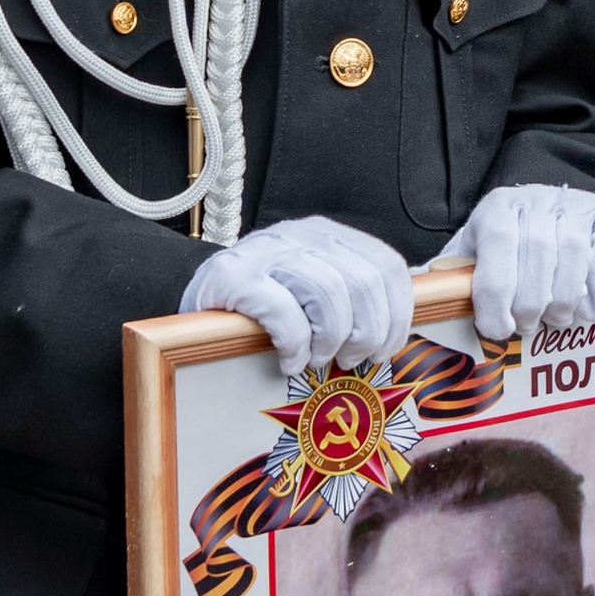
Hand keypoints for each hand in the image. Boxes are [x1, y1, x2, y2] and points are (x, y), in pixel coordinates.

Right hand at [181, 217, 413, 375]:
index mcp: (328, 235)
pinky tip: (289, 361)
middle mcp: (301, 234)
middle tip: (350, 361)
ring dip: (331, 339)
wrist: (195, 304)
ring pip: (329, 292)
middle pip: (365, 281)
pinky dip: (294, 344)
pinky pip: (283, 309)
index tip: (386, 350)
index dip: (396, 314)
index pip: (387, 265)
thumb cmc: (262, 310)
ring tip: (317, 361)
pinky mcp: (233, 276)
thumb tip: (400, 326)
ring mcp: (266, 251)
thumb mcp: (313, 293)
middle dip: (367, 333)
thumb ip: (353, 299)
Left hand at [444, 186, 594, 342]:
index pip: (497, 252)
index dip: (495, 299)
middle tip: (526, 328)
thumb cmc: (506, 242)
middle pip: (537, 258)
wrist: (551, 206)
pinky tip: (587, 307)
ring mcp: (576, 207)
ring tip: (556, 320)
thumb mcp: (473, 250)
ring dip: (565, 302)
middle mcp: (537, 201)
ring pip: (575, 259)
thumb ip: (446, 275)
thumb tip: (411, 295)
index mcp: (496, 209)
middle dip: (530, 306)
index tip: (496, 330)